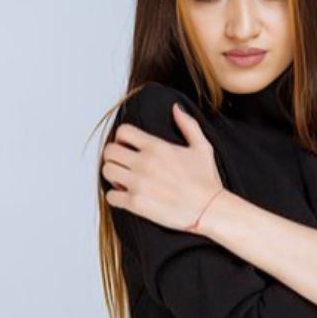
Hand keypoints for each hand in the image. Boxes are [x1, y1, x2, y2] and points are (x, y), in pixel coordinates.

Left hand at [101, 103, 222, 233]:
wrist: (209, 209)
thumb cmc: (206, 181)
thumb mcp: (202, 147)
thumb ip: (188, 125)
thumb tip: (176, 108)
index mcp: (157, 147)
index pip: (123, 132)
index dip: (122, 137)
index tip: (128, 146)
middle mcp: (144, 163)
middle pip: (109, 151)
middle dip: (113, 156)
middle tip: (123, 163)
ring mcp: (138, 183)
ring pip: (107, 171)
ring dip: (112, 175)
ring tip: (123, 180)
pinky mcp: (136, 203)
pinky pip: (111, 196)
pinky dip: (116, 196)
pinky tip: (126, 196)